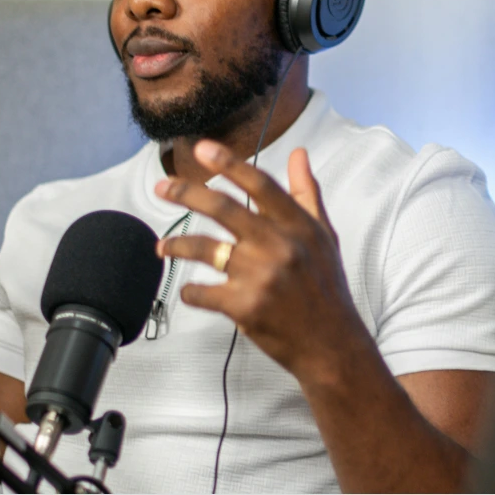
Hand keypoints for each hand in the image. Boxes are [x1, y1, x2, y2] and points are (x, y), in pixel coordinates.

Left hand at [155, 140, 374, 383]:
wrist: (332, 345)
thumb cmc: (326, 288)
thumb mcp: (323, 237)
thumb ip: (306, 193)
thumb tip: (298, 154)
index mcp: (298, 226)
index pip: (258, 184)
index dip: (227, 163)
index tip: (201, 149)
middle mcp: (279, 246)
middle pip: (222, 207)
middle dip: (185, 193)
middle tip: (162, 188)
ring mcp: (260, 276)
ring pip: (204, 248)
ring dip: (176, 245)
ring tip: (162, 247)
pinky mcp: (245, 307)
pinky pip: (202, 292)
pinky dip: (190, 292)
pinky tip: (190, 291)